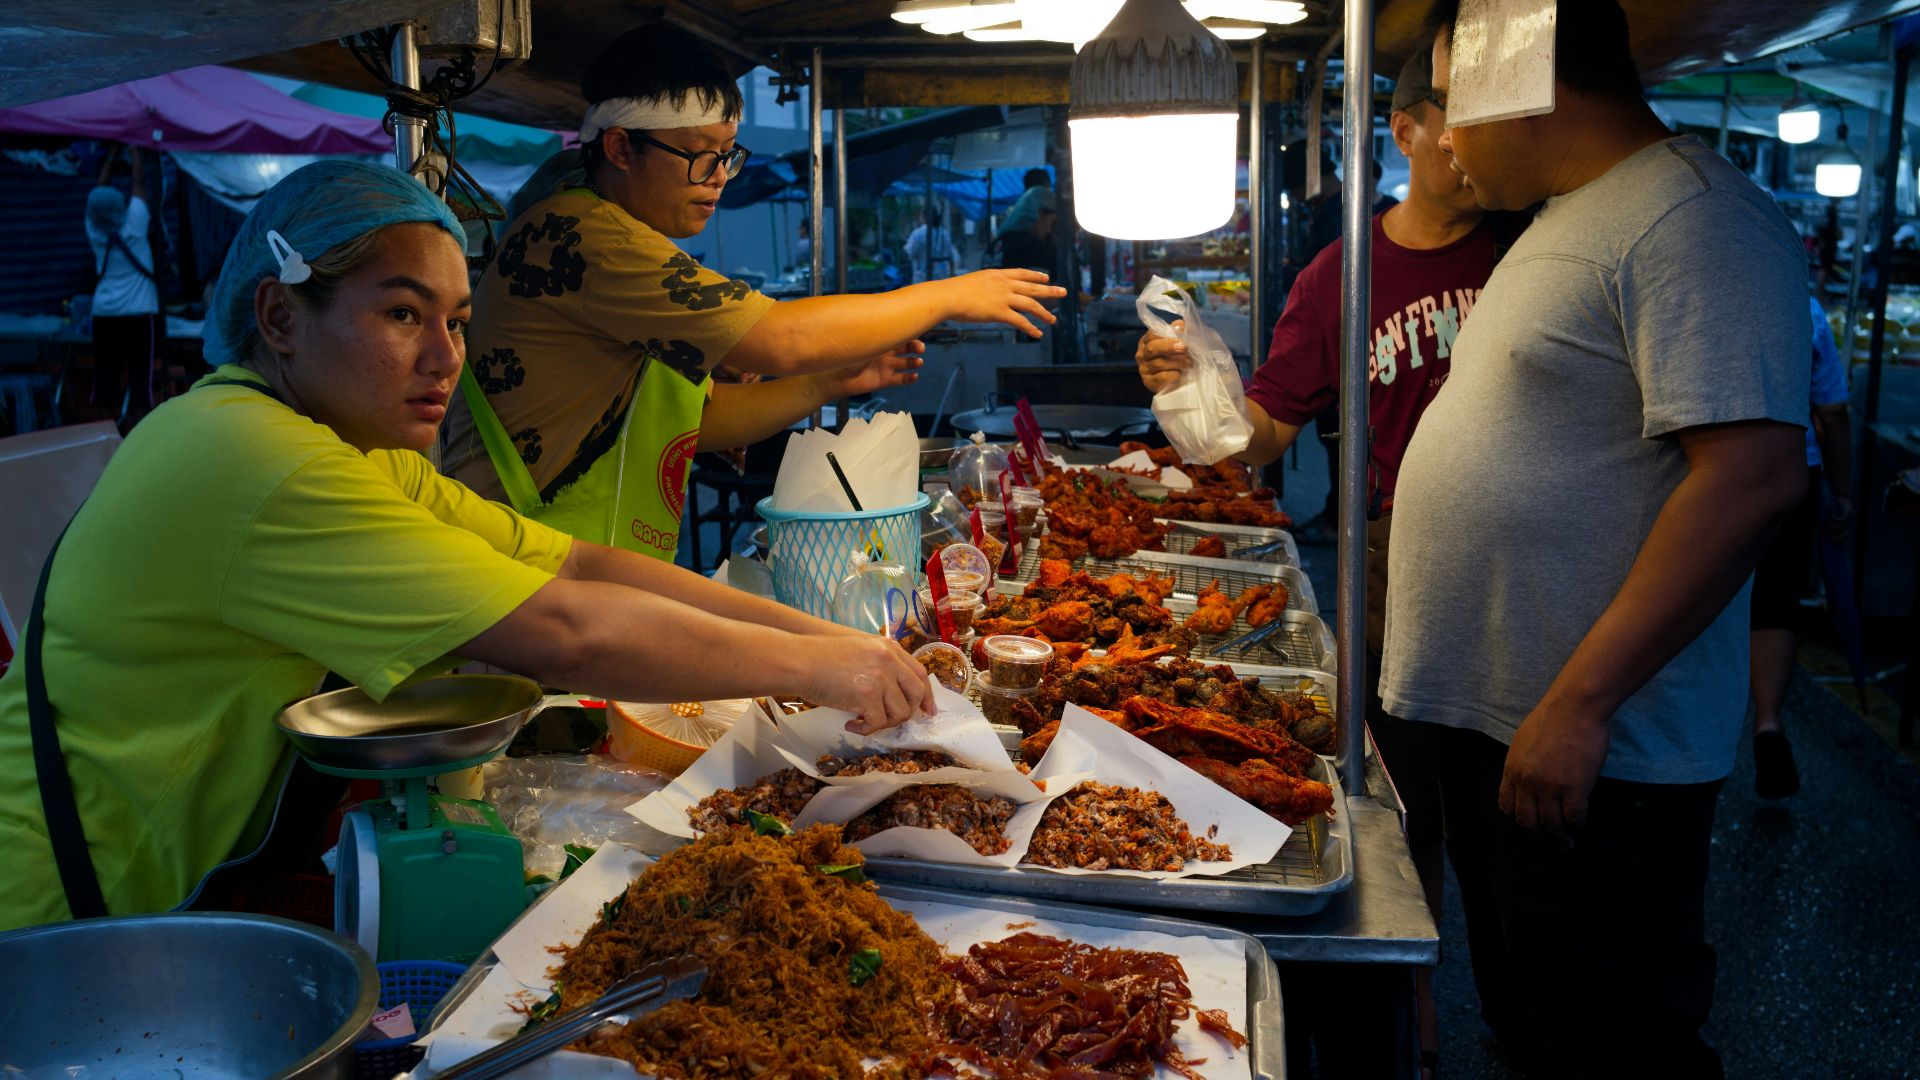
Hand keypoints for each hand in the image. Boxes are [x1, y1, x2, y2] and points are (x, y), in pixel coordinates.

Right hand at [799, 634, 935, 733]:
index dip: (926, 695)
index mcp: (889, 648)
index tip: (927, 710)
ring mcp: (880, 677)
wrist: (800, 661)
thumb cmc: (822, 657)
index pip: (920, 673)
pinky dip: (865, 729)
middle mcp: (889, 661)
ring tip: (864, 721)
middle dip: (909, 712)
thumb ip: (881, 664)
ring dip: (884, 723)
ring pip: (900, 712)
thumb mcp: (860, 649)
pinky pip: (878, 723)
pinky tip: (851, 725)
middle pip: (917, 693)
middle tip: (891, 721)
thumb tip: (894, 691)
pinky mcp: (868, 695)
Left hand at [829, 340, 924, 397]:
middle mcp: (884, 352)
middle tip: (920, 348)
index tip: (917, 331)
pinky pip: (901, 379)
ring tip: (918, 362)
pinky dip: (909, 378)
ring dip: (914, 362)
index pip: (898, 333)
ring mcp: (885, 366)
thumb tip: (891, 315)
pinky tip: (914, 376)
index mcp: (879, 339)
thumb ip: (877, 332)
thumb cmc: (846, 355)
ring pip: (906, 363)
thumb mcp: (863, 340)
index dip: (909, 333)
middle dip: (915, 347)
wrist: (836, 377)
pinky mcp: (884, 380)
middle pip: (905, 347)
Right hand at [941, 269, 1065, 337]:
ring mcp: (1003, 297)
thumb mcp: (973, 283)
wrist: (947, 296)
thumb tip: (984, 293)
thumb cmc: (953, 292)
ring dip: (1044, 313)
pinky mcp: (1000, 312)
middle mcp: (1004, 284)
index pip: (1022, 273)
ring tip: (1053, 320)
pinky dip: (1031, 328)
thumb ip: (984, 287)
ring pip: (1031, 305)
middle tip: (1064, 292)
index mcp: (997, 274)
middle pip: (1032, 287)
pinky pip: (1020, 321)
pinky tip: (1038, 334)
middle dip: (1050, 290)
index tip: (1046, 276)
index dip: (1036, 275)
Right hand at [1135, 319, 1190, 392]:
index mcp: (1146, 342)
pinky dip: (1173, 375)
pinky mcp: (1149, 383)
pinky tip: (1180, 374)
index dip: (1167, 335)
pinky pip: (1161, 378)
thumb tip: (1182, 325)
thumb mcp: (1176, 343)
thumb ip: (1178, 333)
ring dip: (1177, 362)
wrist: (1173, 382)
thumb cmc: (1174, 358)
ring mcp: (1144, 370)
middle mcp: (1142, 355)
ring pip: (1159, 363)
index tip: (1182, 338)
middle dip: (1169, 347)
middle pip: (1152, 348)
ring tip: (1189, 363)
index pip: (1152, 335)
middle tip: (1184, 348)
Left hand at [1498, 701, 1611, 846]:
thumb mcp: (1523, 742)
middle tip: (1548, 840)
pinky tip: (1579, 825)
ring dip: (1559, 837)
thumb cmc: (1551, 719)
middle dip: (1537, 835)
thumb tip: (1528, 778)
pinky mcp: (1574, 788)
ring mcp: (1550, 787)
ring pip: (1550, 824)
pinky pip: (1573, 816)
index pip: (1506, 805)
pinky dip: (1576, 825)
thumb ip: (1523, 764)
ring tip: (1566, 843)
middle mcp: (1527, 782)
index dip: (1517, 817)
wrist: (1573, 708)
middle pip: (1527, 820)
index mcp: (1512, 770)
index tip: (1528, 823)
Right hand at [1822, 494, 1852, 541]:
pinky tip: (1829, 516)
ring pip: (1841, 527)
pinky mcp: (1848, 512)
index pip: (1844, 534)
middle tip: (1829, 537)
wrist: (1840, 494)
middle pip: (1845, 533)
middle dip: (1837, 537)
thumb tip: (1822, 531)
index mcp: (1846, 523)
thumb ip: (1827, 522)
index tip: (1832, 542)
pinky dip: (1834, 519)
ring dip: (1832, 525)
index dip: (1840, 540)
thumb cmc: (1833, 504)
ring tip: (1826, 520)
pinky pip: (1840, 519)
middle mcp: (1849, 521)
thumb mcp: (1829, 515)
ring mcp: (1850, 517)